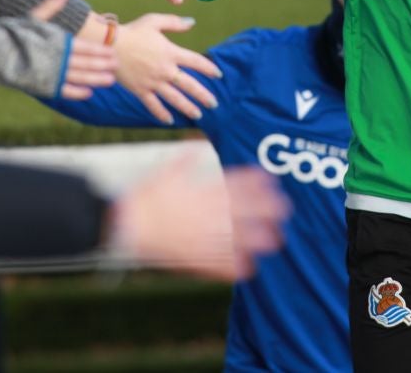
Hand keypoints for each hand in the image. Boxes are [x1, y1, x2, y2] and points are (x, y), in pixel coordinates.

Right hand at [30, 0, 116, 100]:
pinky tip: (89, 93)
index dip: (100, 50)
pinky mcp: (42, 85)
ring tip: (110, 80)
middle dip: (103, 64)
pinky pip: (62, 90)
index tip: (113, 52)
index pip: (84, 46)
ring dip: (95, 79)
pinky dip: (76, 92)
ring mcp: (50, 73)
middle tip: (118, 65)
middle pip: (85, 62)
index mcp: (56, 41)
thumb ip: (51, 6)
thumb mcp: (33, 17)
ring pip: (78, 77)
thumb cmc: (14, 33)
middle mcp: (56, 58)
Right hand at [108, 150, 289, 280]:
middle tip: (285, 210)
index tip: (272, 181)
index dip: (255, 182)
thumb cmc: (145, 197)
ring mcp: (201, 235)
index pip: (234, 184)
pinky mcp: (192, 256)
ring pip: (236, 238)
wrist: (126, 224)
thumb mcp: (165, 172)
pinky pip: (218, 263)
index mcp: (201, 192)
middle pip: (243, 210)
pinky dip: (234, 266)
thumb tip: (196, 141)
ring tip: (276, 241)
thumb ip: (184, 159)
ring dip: (258, 239)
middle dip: (266, 209)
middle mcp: (206, 212)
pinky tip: (249, 269)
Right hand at [111, 14, 221, 123]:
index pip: (196, 62)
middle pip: (189, 85)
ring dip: (188, 108)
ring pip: (175, 99)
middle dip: (203, 95)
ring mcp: (153, 82)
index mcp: (171, 53)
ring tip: (198, 115)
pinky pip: (153, 105)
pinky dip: (161, 114)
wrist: (109, 45)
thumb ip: (174, 22)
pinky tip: (170, 120)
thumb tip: (192, 22)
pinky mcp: (140, 90)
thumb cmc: (132, 31)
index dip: (209, 68)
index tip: (218, 74)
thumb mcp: (154, 21)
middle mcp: (165, 70)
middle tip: (214, 103)